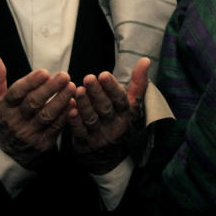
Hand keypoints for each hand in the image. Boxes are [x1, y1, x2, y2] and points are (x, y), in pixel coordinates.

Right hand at [0, 55, 74, 169]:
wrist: (6, 153)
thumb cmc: (3, 118)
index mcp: (3, 108)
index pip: (16, 94)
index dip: (30, 82)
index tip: (45, 72)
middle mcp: (15, 122)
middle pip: (33, 103)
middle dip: (50, 89)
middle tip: (65, 75)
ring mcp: (29, 134)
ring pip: (47, 116)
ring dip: (61, 100)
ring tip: (72, 86)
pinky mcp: (42, 143)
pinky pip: (56, 128)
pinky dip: (66, 115)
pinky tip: (74, 103)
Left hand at [66, 57, 149, 173]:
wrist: (109, 156)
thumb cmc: (119, 120)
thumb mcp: (131, 104)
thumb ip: (137, 82)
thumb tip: (145, 60)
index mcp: (126, 114)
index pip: (120, 100)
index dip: (112, 88)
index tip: (103, 74)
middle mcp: (114, 125)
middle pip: (105, 108)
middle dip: (96, 92)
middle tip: (88, 78)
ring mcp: (99, 135)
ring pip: (91, 119)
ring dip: (84, 104)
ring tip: (78, 90)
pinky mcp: (85, 144)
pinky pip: (79, 132)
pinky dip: (75, 121)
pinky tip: (70, 109)